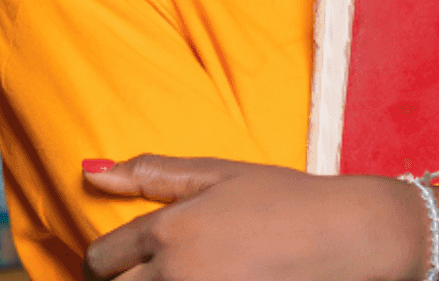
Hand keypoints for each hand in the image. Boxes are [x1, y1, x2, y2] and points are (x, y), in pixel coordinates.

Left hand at [81, 155, 427, 280]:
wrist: (348, 237)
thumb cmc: (286, 199)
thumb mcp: (219, 173)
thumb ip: (152, 173)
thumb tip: (90, 169)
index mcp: (170, 230)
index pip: (101, 258)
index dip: (106, 260)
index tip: (122, 260)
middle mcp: (178, 273)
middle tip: (159, 270)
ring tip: (183, 276)